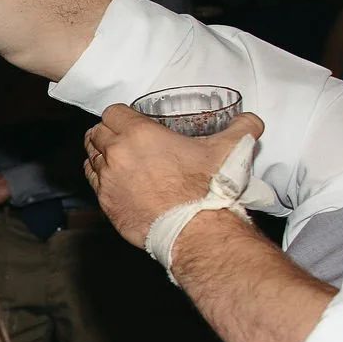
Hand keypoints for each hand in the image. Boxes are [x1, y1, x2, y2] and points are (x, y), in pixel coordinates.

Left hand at [83, 105, 265, 245]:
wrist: (194, 229)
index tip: (130, 121)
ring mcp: (107, 178)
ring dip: (100, 153)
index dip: (121, 115)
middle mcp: (117, 153)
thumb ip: (242, 128)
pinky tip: (113, 178)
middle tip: (121, 138)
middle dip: (107, 132)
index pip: (112, 112)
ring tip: (116, 158)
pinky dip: (99, 176)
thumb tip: (251, 121)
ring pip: (91, 155)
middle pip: (97, 132)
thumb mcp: (230, 150)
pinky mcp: (105, 201)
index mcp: (139, 134)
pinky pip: (92, 180)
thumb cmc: (208, 189)